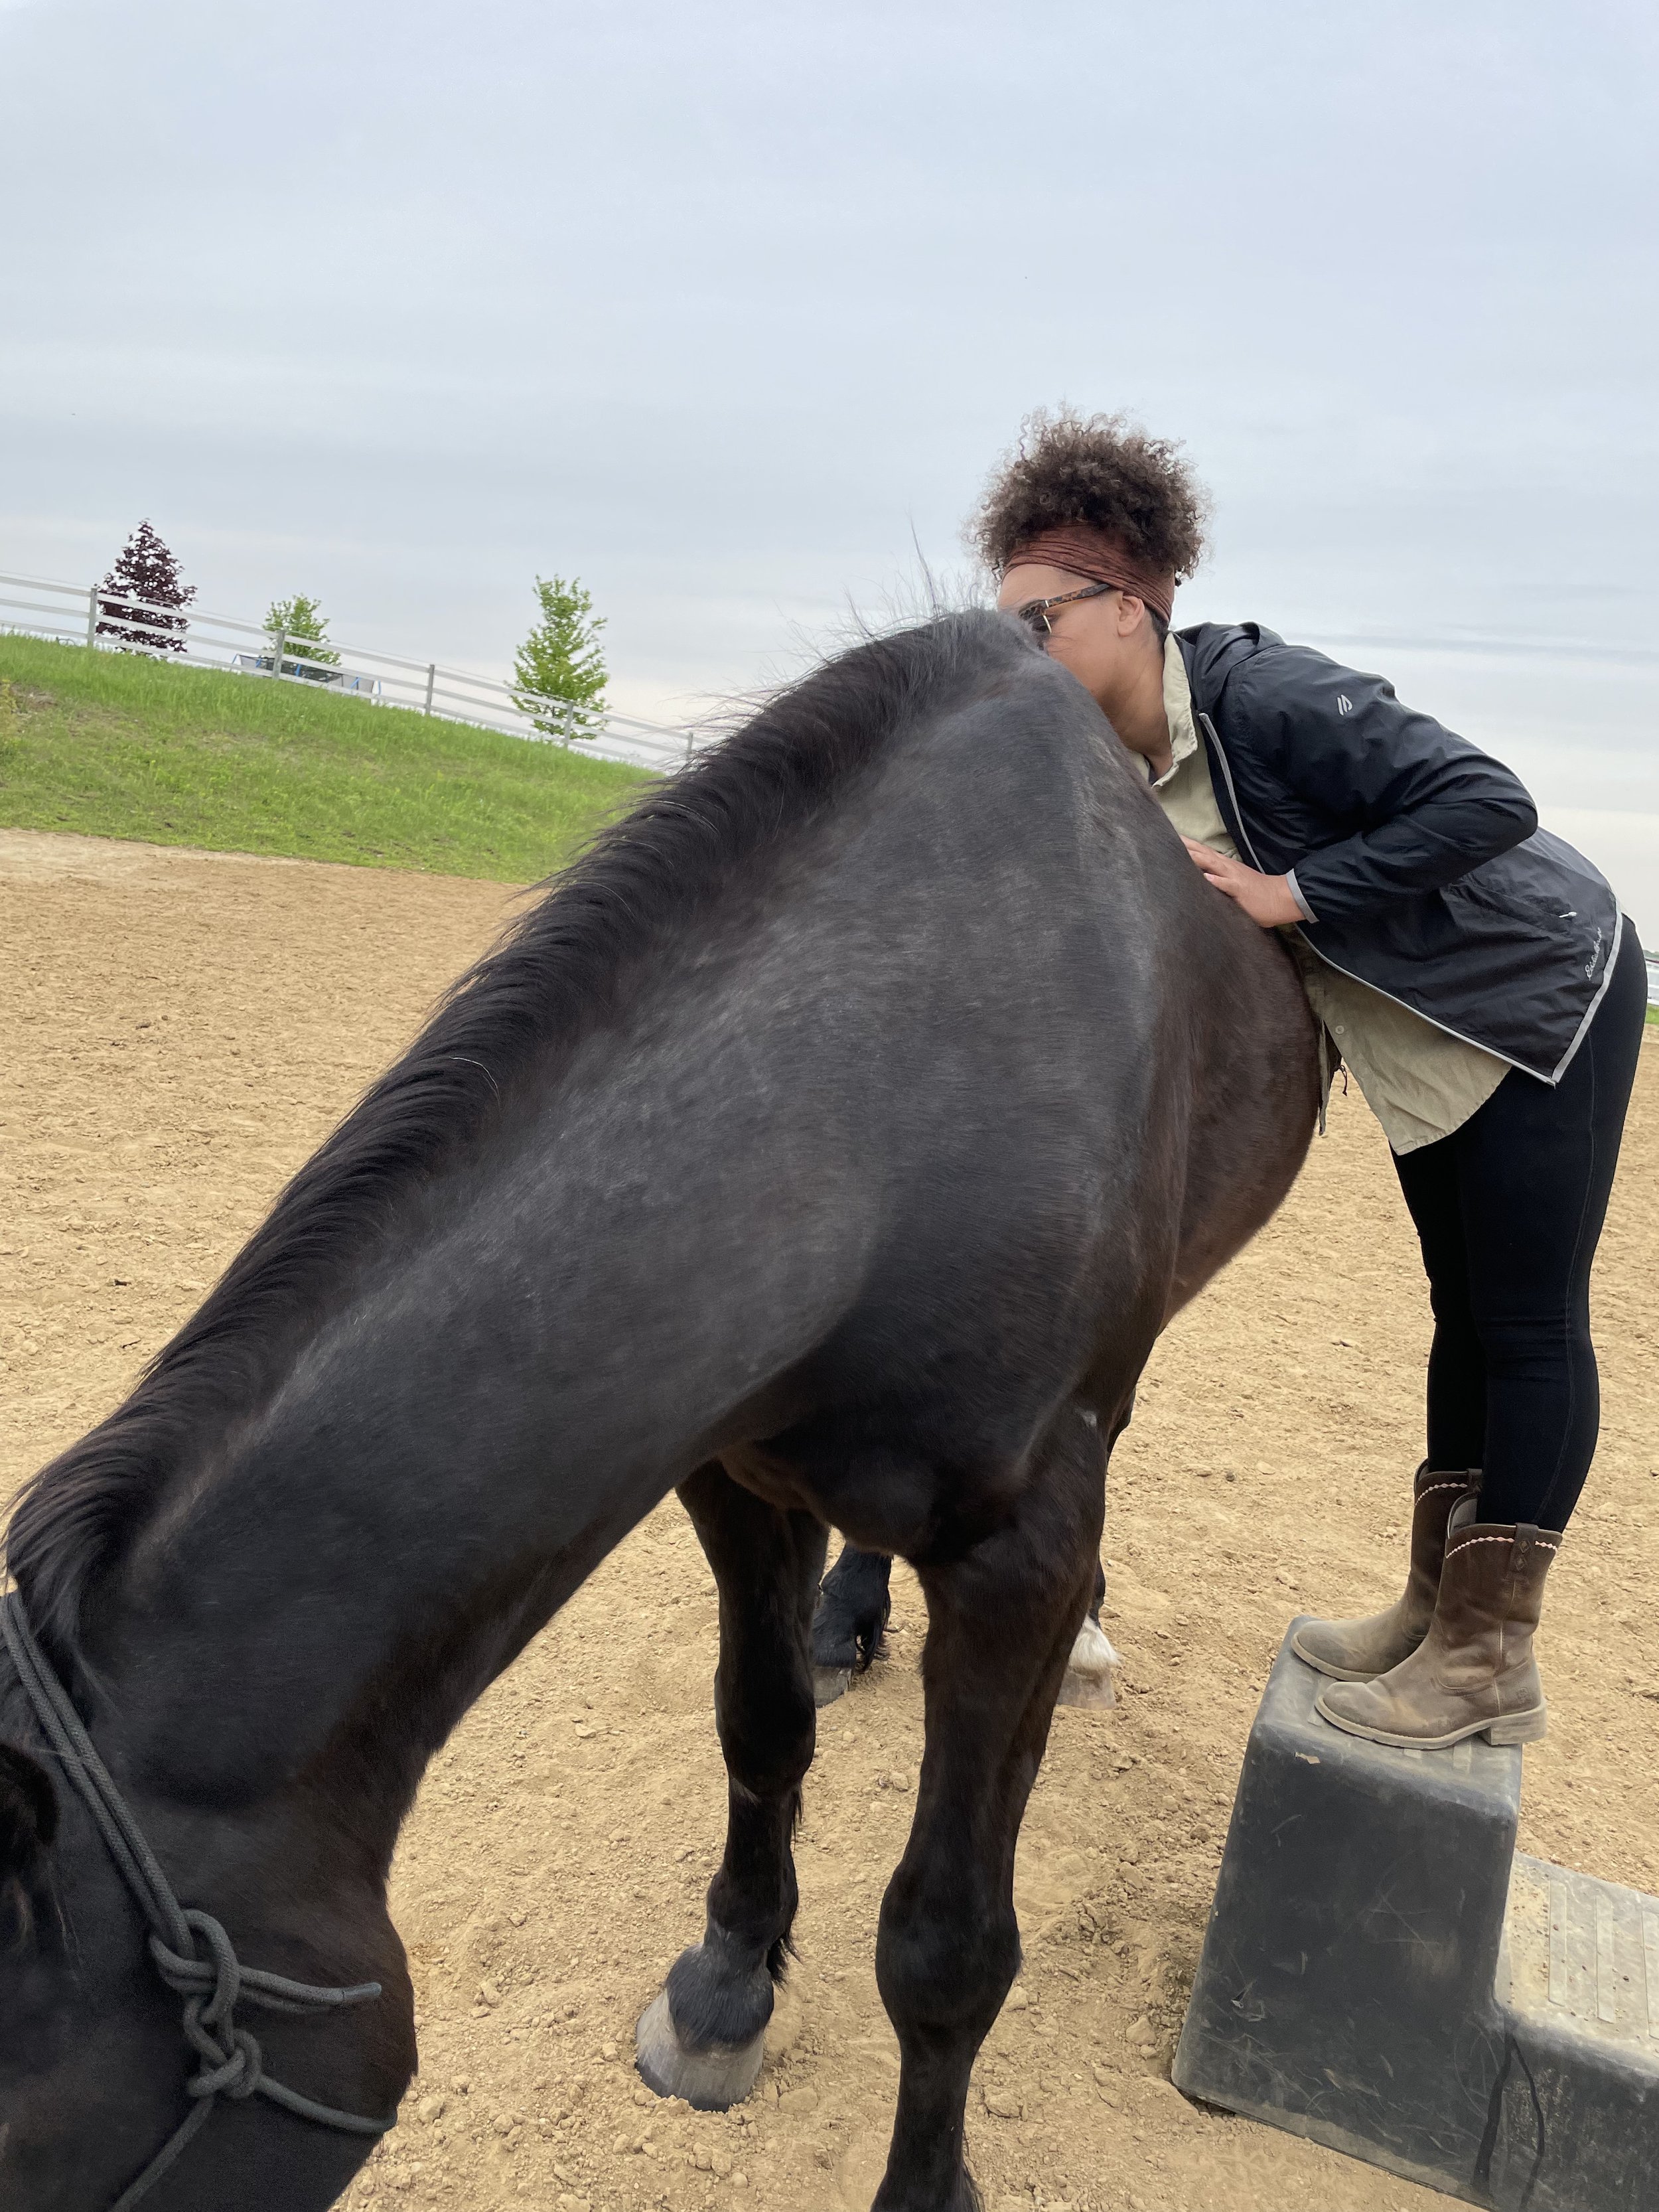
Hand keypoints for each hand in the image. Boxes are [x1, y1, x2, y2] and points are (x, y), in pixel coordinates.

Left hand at [1180, 838, 1303, 928]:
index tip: (1168, 837)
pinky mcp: (1240, 890)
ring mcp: (1233, 877)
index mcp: (1224, 865)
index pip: (1202, 852)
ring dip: (1197, 858)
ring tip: (1181, 852)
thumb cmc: (1256, 892)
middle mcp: (1226, 867)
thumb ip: (1217, 878)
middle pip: (1203, 853)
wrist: (1280, 897)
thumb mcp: (1234, 881)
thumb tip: (1201, 878)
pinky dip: (1217, 881)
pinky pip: (1227, 885)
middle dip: (1185, 846)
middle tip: (1166, 837)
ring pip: (1212, 865)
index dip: (1186, 845)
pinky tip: (1206, 878)